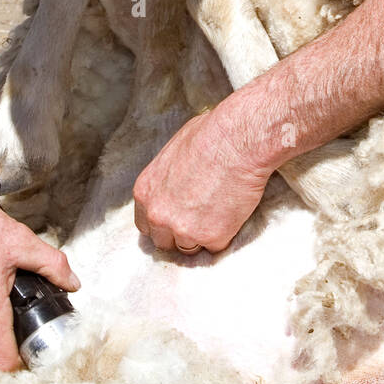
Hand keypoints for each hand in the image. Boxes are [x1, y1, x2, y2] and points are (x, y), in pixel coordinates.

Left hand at [133, 110, 270, 254]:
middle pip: (164, 241)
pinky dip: (226, 234)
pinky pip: (217, 245)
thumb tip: (177, 179)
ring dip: (203, 236)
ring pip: (190, 248)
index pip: (145, 224)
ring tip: (219, 213)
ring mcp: (184, 229)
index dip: (162, 223)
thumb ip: (167, 177)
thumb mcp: (173, 151)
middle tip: (200, 218)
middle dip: (180, 233)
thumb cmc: (209, 135)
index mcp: (145, 192)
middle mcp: (158, 215)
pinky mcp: (212, 237)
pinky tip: (232, 212)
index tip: (176, 219)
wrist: (238, 141)